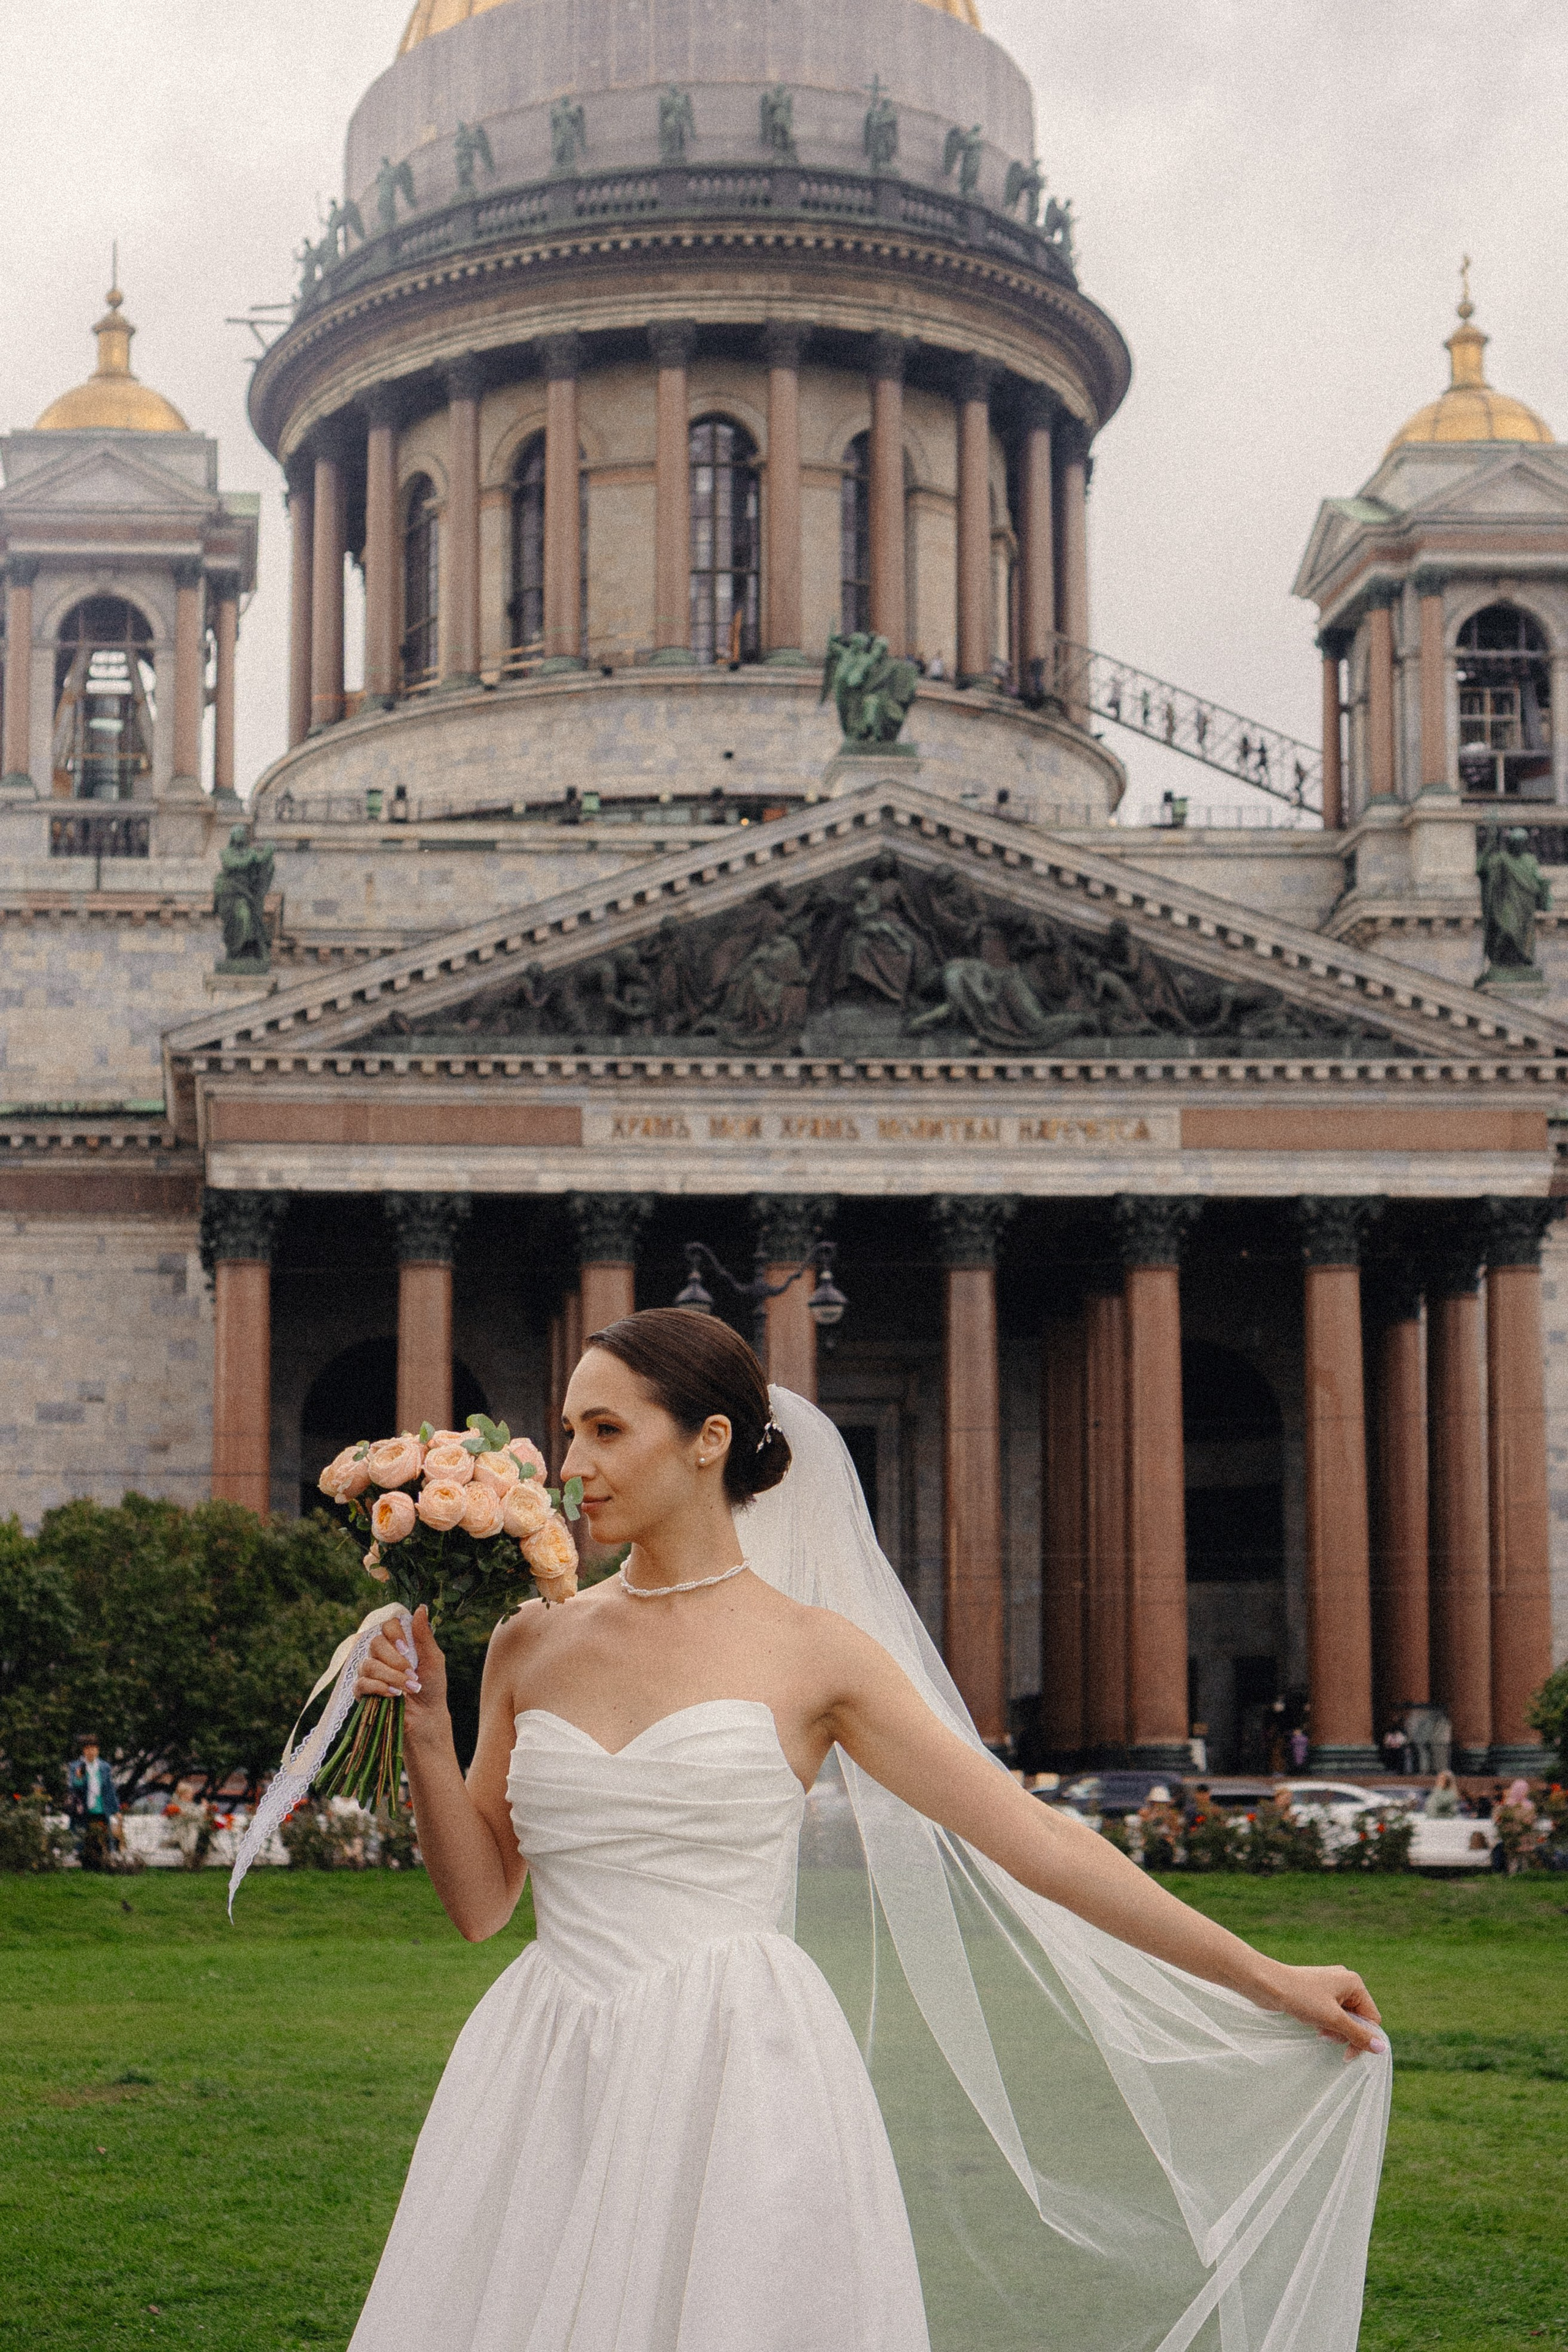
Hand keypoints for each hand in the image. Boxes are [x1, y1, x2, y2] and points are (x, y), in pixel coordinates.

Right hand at [354, 1605, 447, 1735]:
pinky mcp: (362, 1691)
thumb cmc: (431, 1685)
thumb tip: (421, 1607)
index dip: (394, 1634)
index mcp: (397, 1643)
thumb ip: (424, 1634)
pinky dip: (379, 1688)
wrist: (426, 1715)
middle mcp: (380, 1654)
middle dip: (396, 1660)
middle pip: (376, 1643)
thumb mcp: (433, 1658)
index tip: (407, 1648)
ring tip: (408, 1688)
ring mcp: (369, 1672)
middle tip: (412, 1673)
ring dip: (391, 1677)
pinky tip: (394, 1695)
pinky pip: (361, 1683)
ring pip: (368, 1664)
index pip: (387, 1624)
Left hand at [1258, 1961, 1386, 2059]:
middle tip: (1326, 2036)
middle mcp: (1344, 1982)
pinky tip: (1312, 2023)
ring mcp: (1330, 1986)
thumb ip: (1358, 2034)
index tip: (1347, 2055)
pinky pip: (1329, 2013)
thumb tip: (1382, 2049)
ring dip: (1332, 2029)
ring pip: (1343, 2018)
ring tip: (1318, 2029)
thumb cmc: (1301, 1998)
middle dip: (1344, 2032)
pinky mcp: (1317, 1992)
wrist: (1267, 1984)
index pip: (1372, 2018)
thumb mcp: (1332, 2019)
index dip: (1363, 2038)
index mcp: (1354, 1983)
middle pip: (1357, 2019)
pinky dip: (1323, 2022)